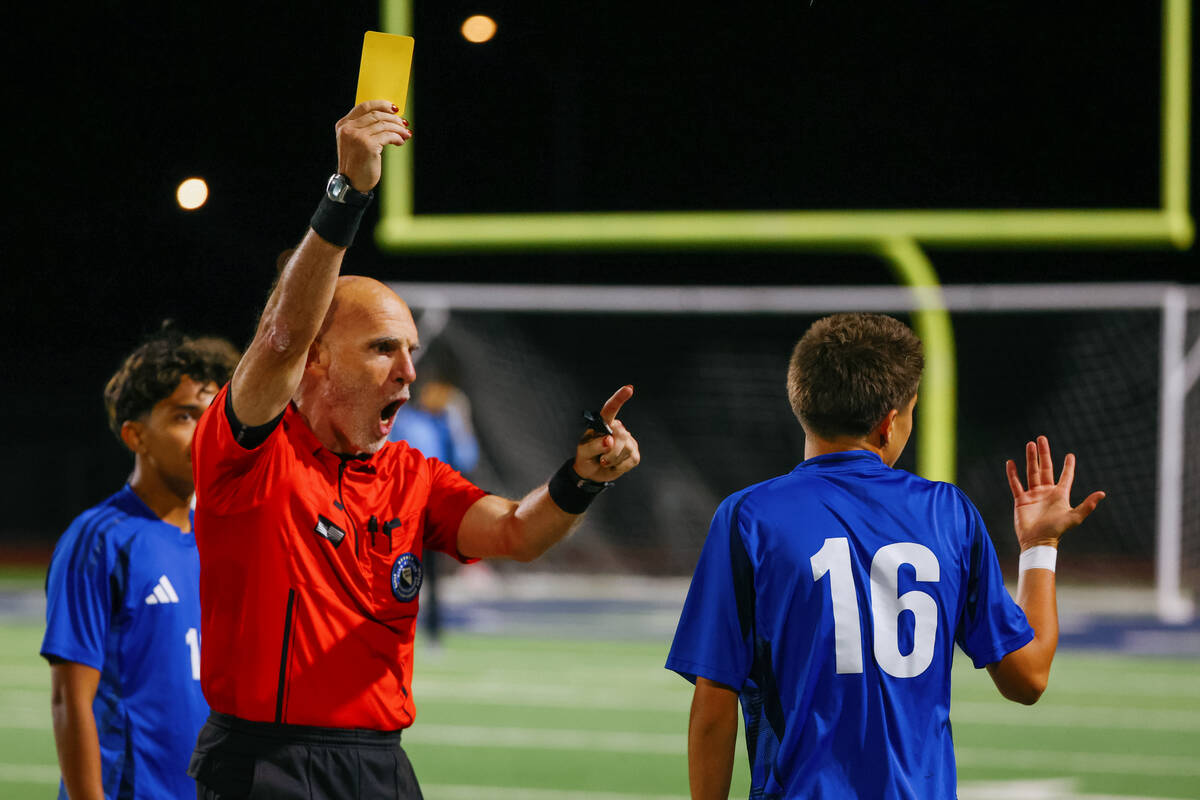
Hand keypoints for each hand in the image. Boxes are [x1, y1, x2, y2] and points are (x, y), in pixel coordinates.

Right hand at [335, 100, 413, 192]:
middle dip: (394, 119)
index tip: (394, 109)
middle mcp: (348, 129)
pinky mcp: (368, 145)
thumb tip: (389, 118)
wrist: (352, 184)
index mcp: (343, 125)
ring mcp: (357, 137)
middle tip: (404, 123)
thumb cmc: (356, 164)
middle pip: (376, 115)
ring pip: (384, 125)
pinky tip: (400, 141)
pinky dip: (397, 137)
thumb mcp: (355, 142)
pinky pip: (388, 136)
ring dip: (398, 128)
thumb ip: (364, 129)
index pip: (364, 107)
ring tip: (405, 134)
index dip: (381, 105)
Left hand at [574, 385, 639, 481]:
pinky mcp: (634, 454)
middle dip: (610, 452)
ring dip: (613, 460)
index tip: (629, 388)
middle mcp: (618, 429)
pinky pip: (631, 460)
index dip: (620, 398)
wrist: (591, 472)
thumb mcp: (584, 451)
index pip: (611, 409)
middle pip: (621, 436)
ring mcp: (628, 441)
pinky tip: (614, 465)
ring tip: (605, 461)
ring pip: (626, 449)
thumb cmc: (586, 456)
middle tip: (601, 458)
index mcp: (604, 423)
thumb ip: (594, 446)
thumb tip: (609, 440)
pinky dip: (619, 467)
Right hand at [1005, 435, 1104, 549]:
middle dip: (1044, 453)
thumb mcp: (1074, 517)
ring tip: (1029, 444)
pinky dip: (1013, 474)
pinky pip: (1016, 483)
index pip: (1065, 477)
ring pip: (1031, 472)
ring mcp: (1033, 495)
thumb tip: (1102, 493)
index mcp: (1060, 494)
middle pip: (1045, 468)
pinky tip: (1011, 463)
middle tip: (1042, 439)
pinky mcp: (1021, 500)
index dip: (1068, 466)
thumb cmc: (1057, 530)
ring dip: (1031, 458)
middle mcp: (1046, 492)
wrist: (1037, 541)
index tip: (1070, 455)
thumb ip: (1087, 505)